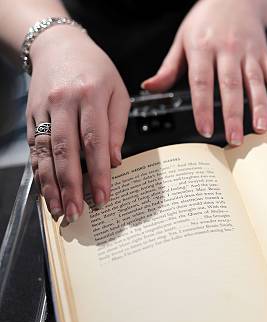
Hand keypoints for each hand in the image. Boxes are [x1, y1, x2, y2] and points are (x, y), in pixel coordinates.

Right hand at [27, 26, 129, 221]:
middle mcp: (63, 102)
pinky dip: (40, 172)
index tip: (104, 196)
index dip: (99, 173)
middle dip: (71, 186)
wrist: (59, 46)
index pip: (95, 141)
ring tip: (60, 209)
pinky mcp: (31, 116)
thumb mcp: (118, 93)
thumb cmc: (96, 71)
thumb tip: (115, 161)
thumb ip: (118, 127)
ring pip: (44, 152)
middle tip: (77, 212)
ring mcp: (43, 109)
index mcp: (90, 95)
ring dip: (51, 185)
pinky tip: (46, 191)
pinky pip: (34, 148)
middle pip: (66, 150)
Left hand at [142, 0, 266, 145]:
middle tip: (234, 139)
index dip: (203, 107)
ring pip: (255, 82)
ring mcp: (249, 52)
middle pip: (231, 86)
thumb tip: (150, 87)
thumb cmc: (206, 21)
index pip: (202, 82)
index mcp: (203, 47)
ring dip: (260, 107)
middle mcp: (227, 49)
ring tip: (260, 129)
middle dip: (233, 115)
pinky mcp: (265, 55)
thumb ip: (168, 68)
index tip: (205, 129)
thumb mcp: (182, 39)